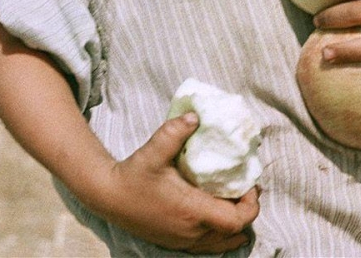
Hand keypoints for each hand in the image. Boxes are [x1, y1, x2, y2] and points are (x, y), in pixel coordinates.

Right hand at [98, 113, 259, 253]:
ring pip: (222, 242)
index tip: (251, 184)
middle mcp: (191, 231)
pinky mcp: (175, 243)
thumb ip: (175, 131)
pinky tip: (220, 216)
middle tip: (247, 187)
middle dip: (246, 211)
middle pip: (234, 232)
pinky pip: (208, 245)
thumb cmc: (134, 174)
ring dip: (235, 224)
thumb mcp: (154, 149)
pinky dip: (221, 234)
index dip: (251, 205)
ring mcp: (183, 240)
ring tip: (237, 200)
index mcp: (191, 211)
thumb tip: (196, 116)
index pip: (235, 220)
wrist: (109, 197)